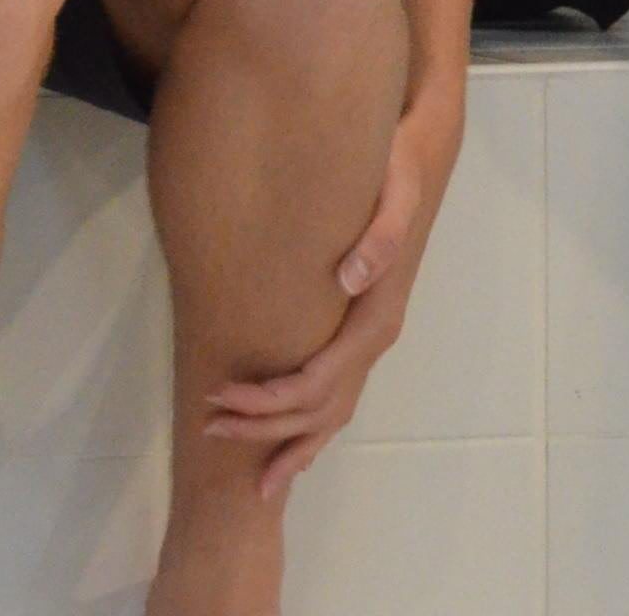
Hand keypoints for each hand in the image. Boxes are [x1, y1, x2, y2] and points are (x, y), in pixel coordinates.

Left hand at [199, 98, 464, 499]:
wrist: (421, 163)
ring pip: (332, 414)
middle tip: (207, 427)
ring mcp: (373, 340)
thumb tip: (352, 277)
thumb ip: (380, 236)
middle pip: (318, 408)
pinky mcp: (365, 332)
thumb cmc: (399, 174)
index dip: (266, 398)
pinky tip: (291, 445)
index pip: (315, 381)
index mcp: (377, 318)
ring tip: (247, 467)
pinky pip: (341, 397)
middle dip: (263, 426)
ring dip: (288, 441)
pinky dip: (314, 431)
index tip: (218, 396)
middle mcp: (376, 339)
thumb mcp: (395, 193)